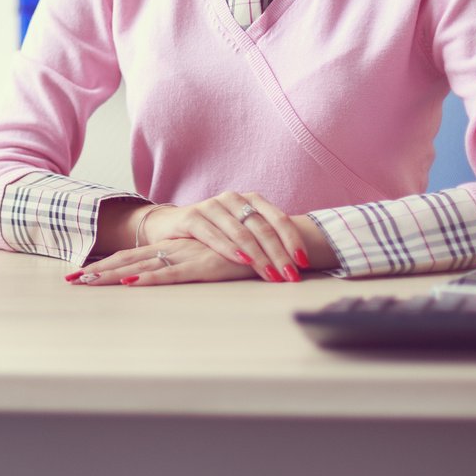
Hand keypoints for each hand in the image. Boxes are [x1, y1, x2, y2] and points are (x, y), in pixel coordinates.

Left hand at [66, 236, 256, 286]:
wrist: (276, 241)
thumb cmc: (244, 254)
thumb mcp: (210, 261)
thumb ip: (190, 267)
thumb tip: (170, 277)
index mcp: (173, 248)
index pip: (131, 256)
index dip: (105, 266)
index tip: (78, 276)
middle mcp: (175, 249)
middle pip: (128, 260)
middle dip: (98, 272)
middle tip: (70, 283)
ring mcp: (187, 255)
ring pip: (143, 265)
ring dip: (113, 275)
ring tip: (87, 283)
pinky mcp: (204, 265)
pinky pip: (173, 273)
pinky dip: (150, 279)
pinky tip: (131, 284)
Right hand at [139, 191, 309, 281]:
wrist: (171, 226)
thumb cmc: (214, 233)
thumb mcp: (241, 232)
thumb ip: (264, 240)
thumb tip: (297, 264)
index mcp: (251, 200)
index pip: (279, 219)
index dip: (293, 241)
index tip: (304, 263)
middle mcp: (234, 199)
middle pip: (263, 228)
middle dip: (280, 254)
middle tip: (291, 276)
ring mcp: (212, 206)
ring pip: (242, 232)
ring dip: (259, 256)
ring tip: (272, 274)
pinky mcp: (191, 217)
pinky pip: (214, 234)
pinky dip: (230, 248)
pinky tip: (243, 260)